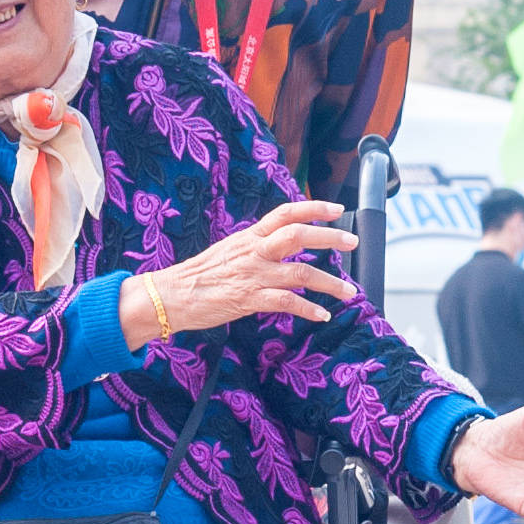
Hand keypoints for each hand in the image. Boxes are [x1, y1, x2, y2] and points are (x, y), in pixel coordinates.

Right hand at [119, 200, 355, 348]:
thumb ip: (257, 247)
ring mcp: (253, 274)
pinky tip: (322, 315)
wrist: (171, 295)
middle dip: (329, 237)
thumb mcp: (230, 251)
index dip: (313, 208)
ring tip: (349, 291)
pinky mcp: (248, 299)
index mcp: (250, 236)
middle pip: (298, 235)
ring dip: (329, 282)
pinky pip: (286, 302)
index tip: (338, 208)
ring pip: (300, 271)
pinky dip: (308, 309)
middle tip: (352, 241)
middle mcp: (254, 251)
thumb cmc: (200, 276)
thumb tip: (282, 248)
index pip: (285, 213)